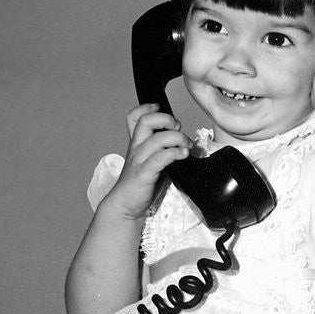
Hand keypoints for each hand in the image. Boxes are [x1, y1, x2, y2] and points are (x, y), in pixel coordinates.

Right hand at [107, 103, 191, 218]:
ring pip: (157, 139)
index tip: (160, 107)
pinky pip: (160, 158)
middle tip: (178, 128)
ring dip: (177, 138)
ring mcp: (139, 160)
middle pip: (146, 121)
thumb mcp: (152, 163)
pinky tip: (184, 154)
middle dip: (166, 119)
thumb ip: (165, 152)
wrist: (125, 206)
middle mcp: (137, 148)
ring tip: (187, 147)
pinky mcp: (144, 174)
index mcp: (137, 144)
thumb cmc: (141, 186)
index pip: (134, 117)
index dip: (147, 107)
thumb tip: (189, 146)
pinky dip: (174, 153)